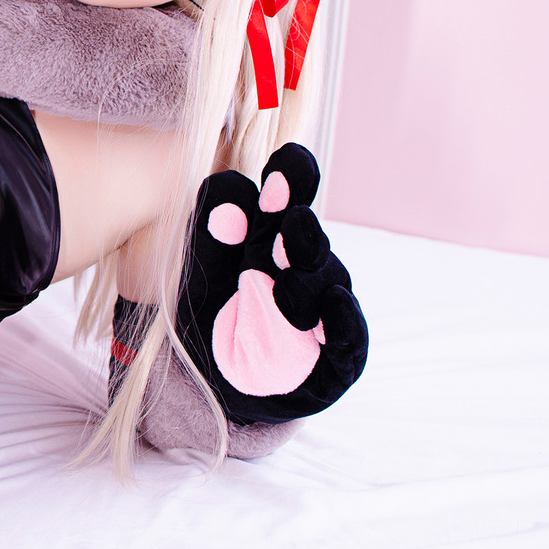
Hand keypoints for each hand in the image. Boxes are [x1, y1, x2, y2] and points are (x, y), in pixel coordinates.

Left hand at [175, 143, 367, 422]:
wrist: (219, 389)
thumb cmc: (211, 321)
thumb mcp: (200, 278)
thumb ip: (212, 235)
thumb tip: (230, 187)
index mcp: (271, 241)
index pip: (283, 204)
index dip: (286, 183)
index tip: (286, 159)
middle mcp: (304, 269)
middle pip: (307, 239)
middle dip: (300, 229)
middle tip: (290, 217)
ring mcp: (326, 311)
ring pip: (326, 283)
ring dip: (307, 279)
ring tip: (286, 283)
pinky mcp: (341, 356)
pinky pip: (348, 333)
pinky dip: (341, 318)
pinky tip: (332, 304)